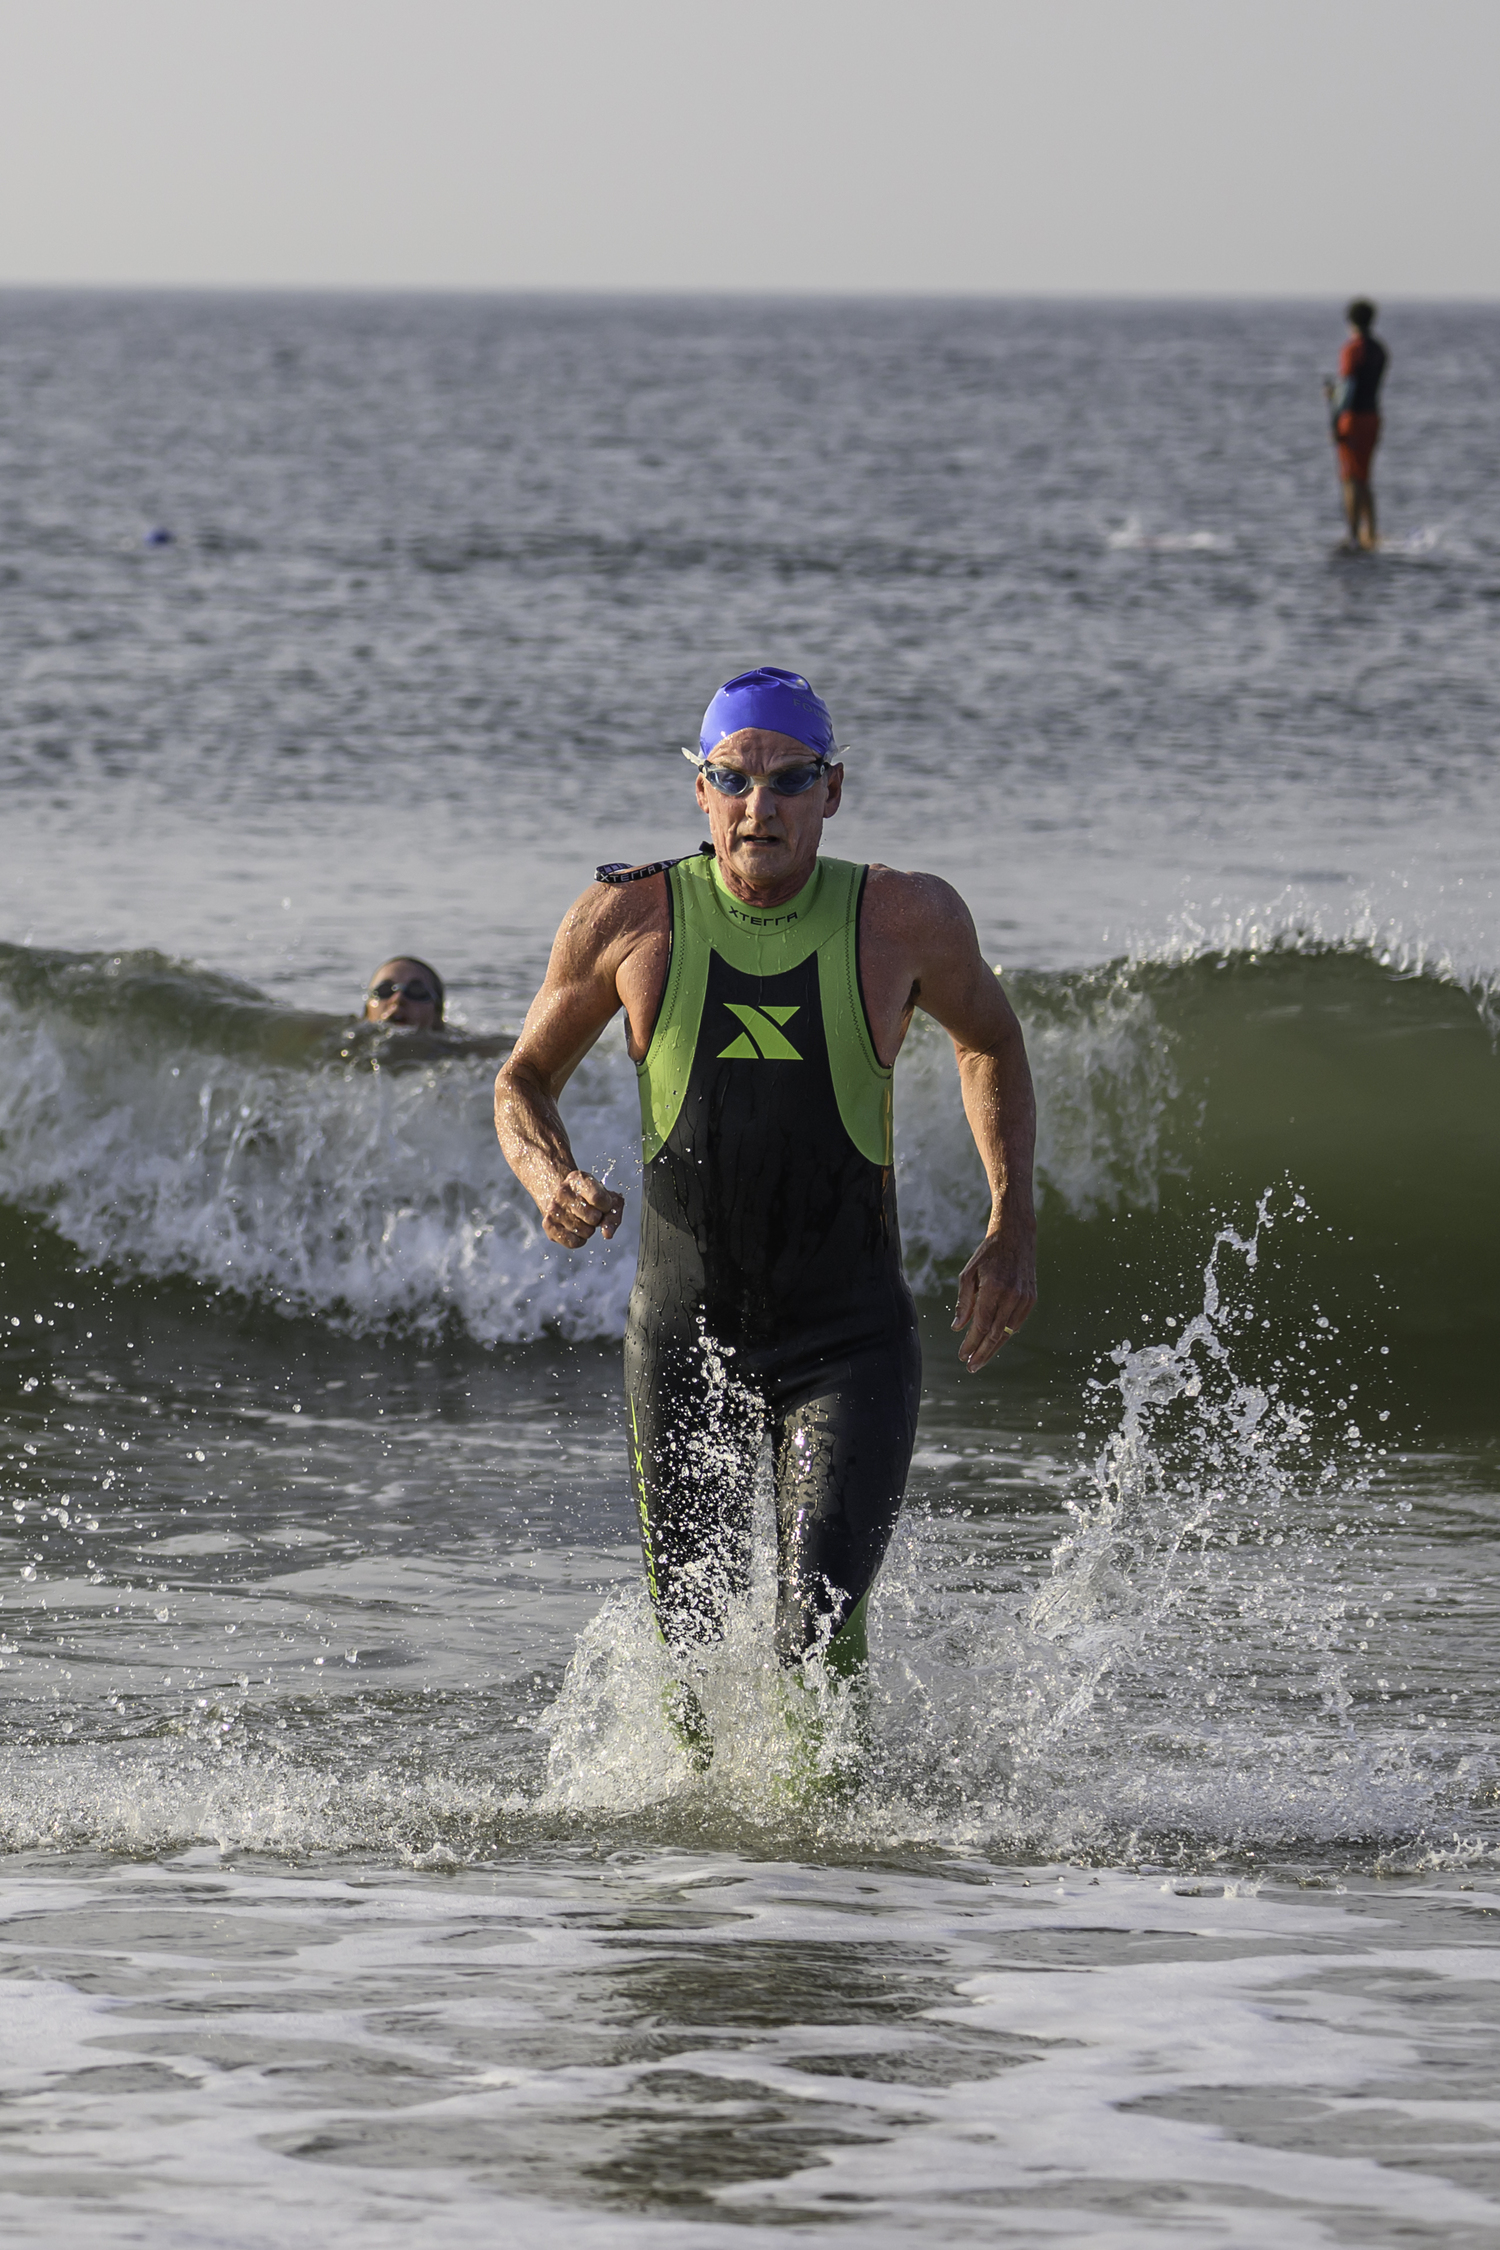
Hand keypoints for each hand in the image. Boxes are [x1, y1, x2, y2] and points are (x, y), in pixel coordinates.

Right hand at [542, 1169, 624, 1248]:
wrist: (564, 1199)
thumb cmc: (590, 1199)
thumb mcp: (607, 1198)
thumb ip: (613, 1214)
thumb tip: (607, 1234)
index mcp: (578, 1179)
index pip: (599, 1199)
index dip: (607, 1206)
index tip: (603, 1203)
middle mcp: (562, 1192)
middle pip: (593, 1218)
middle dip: (598, 1219)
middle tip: (590, 1212)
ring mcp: (553, 1208)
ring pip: (585, 1232)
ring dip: (589, 1229)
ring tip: (582, 1219)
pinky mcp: (548, 1224)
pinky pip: (573, 1242)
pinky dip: (580, 1240)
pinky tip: (577, 1231)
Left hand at [952, 1224, 1036, 1371]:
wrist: (1016, 1237)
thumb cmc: (988, 1254)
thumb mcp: (968, 1274)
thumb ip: (963, 1303)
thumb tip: (957, 1328)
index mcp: (994, 1288)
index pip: (981, 1325)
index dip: (971, 1343)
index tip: (962, 1355)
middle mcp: (1012, 1296)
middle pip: (995, 1334)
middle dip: (982, 1353)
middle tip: (971, 1366)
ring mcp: (1024, 1298)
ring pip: (1008, 1332)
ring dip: (993, 1347)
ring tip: (980, 1359)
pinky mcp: (1031, 1299)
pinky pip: (1017, 1323)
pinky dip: (1005, 1334)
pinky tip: (994, 1342)